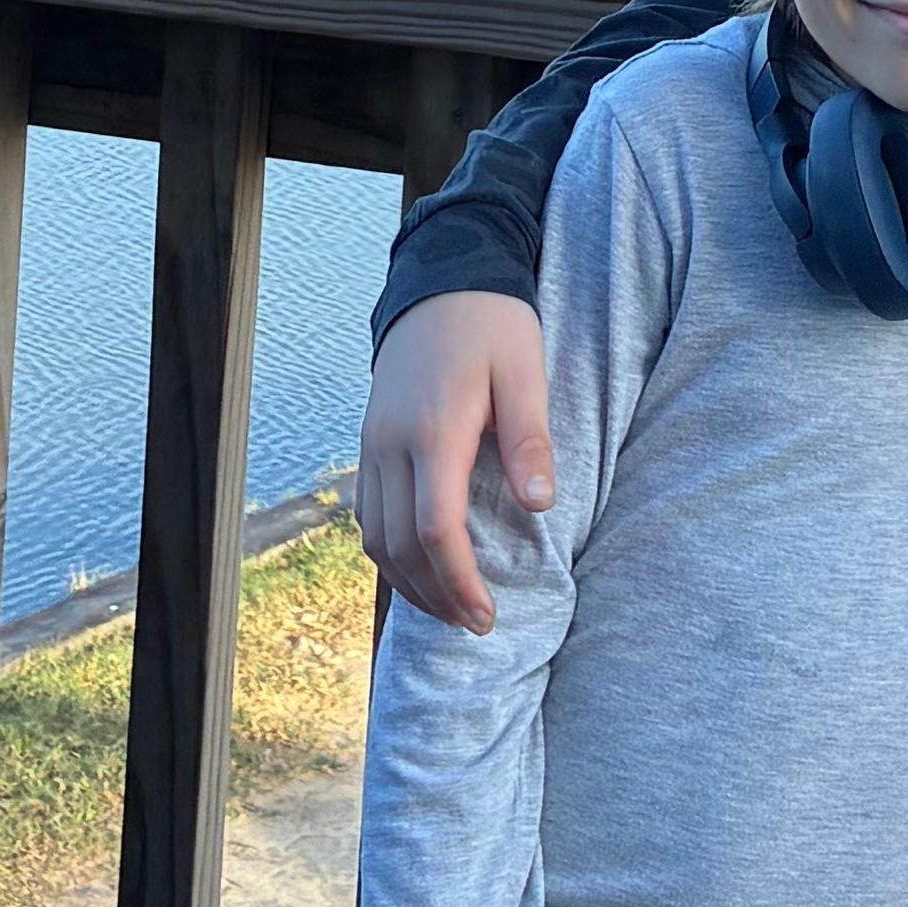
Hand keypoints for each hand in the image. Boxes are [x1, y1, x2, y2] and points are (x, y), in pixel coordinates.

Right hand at [359, 295, 552, 631]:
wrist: (441, 282)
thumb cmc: (493, 326)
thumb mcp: (525, 371)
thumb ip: (529, 438)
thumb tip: (540, 504)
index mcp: (433, 431)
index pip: (435, 529)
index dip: (458, 582)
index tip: (486, 616)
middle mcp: (391, 445)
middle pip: (399, 545)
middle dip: (436, 595)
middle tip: (476, 625)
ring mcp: (373, 445)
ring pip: (374, 537)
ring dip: (409, 582)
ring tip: (449, 610)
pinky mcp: (370, 444)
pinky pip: (367, 514)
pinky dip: (390, 553)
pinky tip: (420, 568)